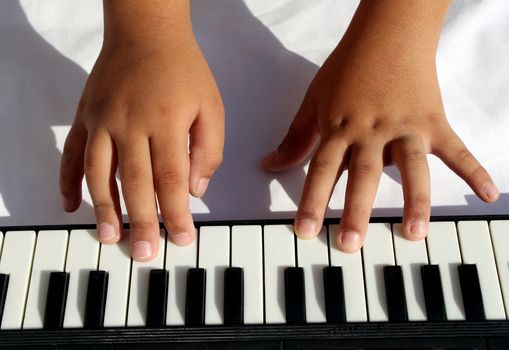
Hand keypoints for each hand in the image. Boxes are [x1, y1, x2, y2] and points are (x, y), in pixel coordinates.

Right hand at [59, 1, 223, 260]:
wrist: (146, 33)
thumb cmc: (183, 71)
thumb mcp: (211, 106)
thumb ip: (208, 150)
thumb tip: (195, 191)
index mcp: (167, 123)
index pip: (171, 179)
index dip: (176, 213)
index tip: (181, 240)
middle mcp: (130, 124)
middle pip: (134, 183)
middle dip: (140, 221)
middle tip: (143, 253)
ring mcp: (102, 121)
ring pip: (99, 173)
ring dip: (103, 208)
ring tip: (109, 237)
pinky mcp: (85, 117)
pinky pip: (71, 153)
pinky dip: (68, 181)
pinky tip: (71, 205)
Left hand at [262, 0, 497, 251]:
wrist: (388, 35)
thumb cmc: (348, 68)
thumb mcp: (314, 101)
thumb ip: (296, 137)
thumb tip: (268, 165)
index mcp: (341, 127)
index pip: (323, 169)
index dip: (312, 201)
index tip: (305, 232)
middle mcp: (372, 131)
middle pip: (362, 175)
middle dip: (356, 210)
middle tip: (351, 245)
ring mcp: (406, 128)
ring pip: (411, 167)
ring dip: (413, 200)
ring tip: (413, 233)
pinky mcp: (433, 122)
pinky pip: (456, 149)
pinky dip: (473, 170)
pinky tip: (486, 193)